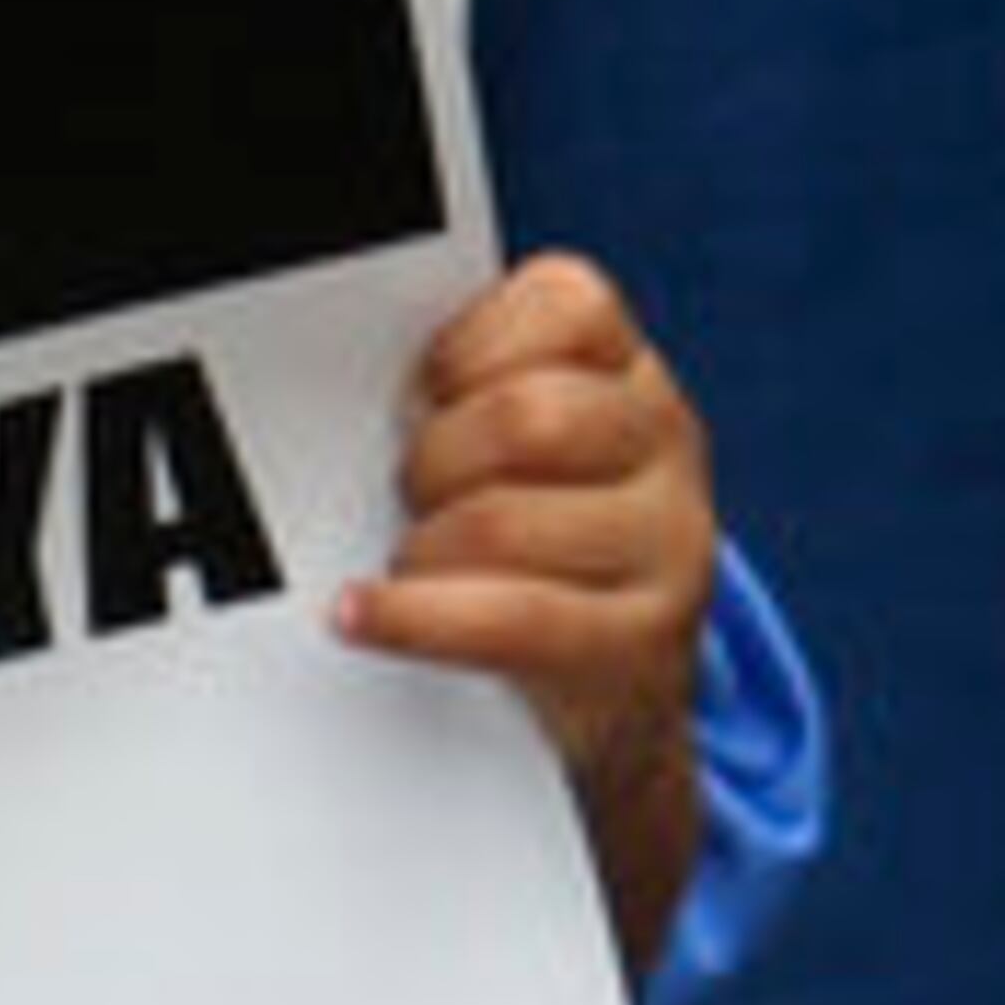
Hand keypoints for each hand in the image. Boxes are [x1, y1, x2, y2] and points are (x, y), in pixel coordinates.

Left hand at [336, 249, 714, 970]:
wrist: (609, 700)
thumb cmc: (525, 548)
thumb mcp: (512, 452)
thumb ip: (460, 394)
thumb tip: (335, 371)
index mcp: (630, 372)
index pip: (567, 304)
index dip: (466, 347)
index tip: (423, 394)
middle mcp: (668, 442)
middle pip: (528, 418)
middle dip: (434, 461)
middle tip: (409, 498)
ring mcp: (669, 544)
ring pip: (505, 522)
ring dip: (425, 549)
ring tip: (411, 566)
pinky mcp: (640, 644)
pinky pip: (510, 620)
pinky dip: (414, 618)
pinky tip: (356, 615)